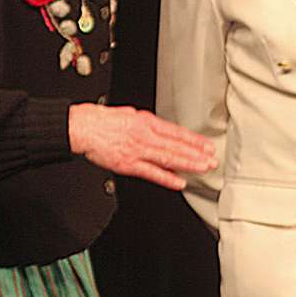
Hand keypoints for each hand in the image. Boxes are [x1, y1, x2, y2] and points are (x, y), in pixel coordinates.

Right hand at [68, 103, 216, 189]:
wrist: (83, 127)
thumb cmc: (102, 120)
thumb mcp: (130, 114)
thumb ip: (147, 125)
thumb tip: (161, 131)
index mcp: (146, 121)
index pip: (176, 132)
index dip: (194, 140)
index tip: (207, 146)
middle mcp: (145, 135)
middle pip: (176, 146)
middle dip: (196, 154)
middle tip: (212, 160)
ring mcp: (138, 150)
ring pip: (168, 158)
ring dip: (188, 164)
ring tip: (202, 168)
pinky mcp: (128, 164)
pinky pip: (151, 172)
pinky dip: (167, 178)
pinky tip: (179, 182)